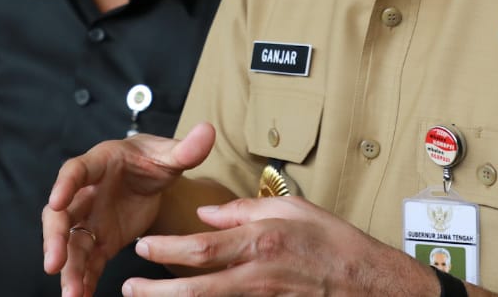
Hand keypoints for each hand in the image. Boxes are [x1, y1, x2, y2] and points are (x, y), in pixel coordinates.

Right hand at [43, 123, 215, 296]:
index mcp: (100, 163)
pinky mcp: (100, 241)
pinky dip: (84, 280)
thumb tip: (207, 131)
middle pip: (62, 214)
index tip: (57, 201)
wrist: (150, 177)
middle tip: (54, 263)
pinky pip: (87, 262)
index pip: (77, 170)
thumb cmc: (153, 159)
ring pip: (72, 244)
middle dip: (55, 238)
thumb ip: (186, 149)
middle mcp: (87, 192)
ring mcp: (90, 219)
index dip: (65, 184)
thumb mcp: (170, 154)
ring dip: (69, 269)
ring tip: (71, 296)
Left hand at [124, 195, 464, 296]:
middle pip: (196, 287)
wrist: (368, 281)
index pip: (202, 247)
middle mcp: (258, 275)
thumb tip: (208, 214)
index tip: (144, 246)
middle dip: (157, 290)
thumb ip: (244, 209)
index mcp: (261, 241)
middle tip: (129, 287)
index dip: (167, 249)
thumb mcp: (292, 209)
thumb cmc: (334, 242)